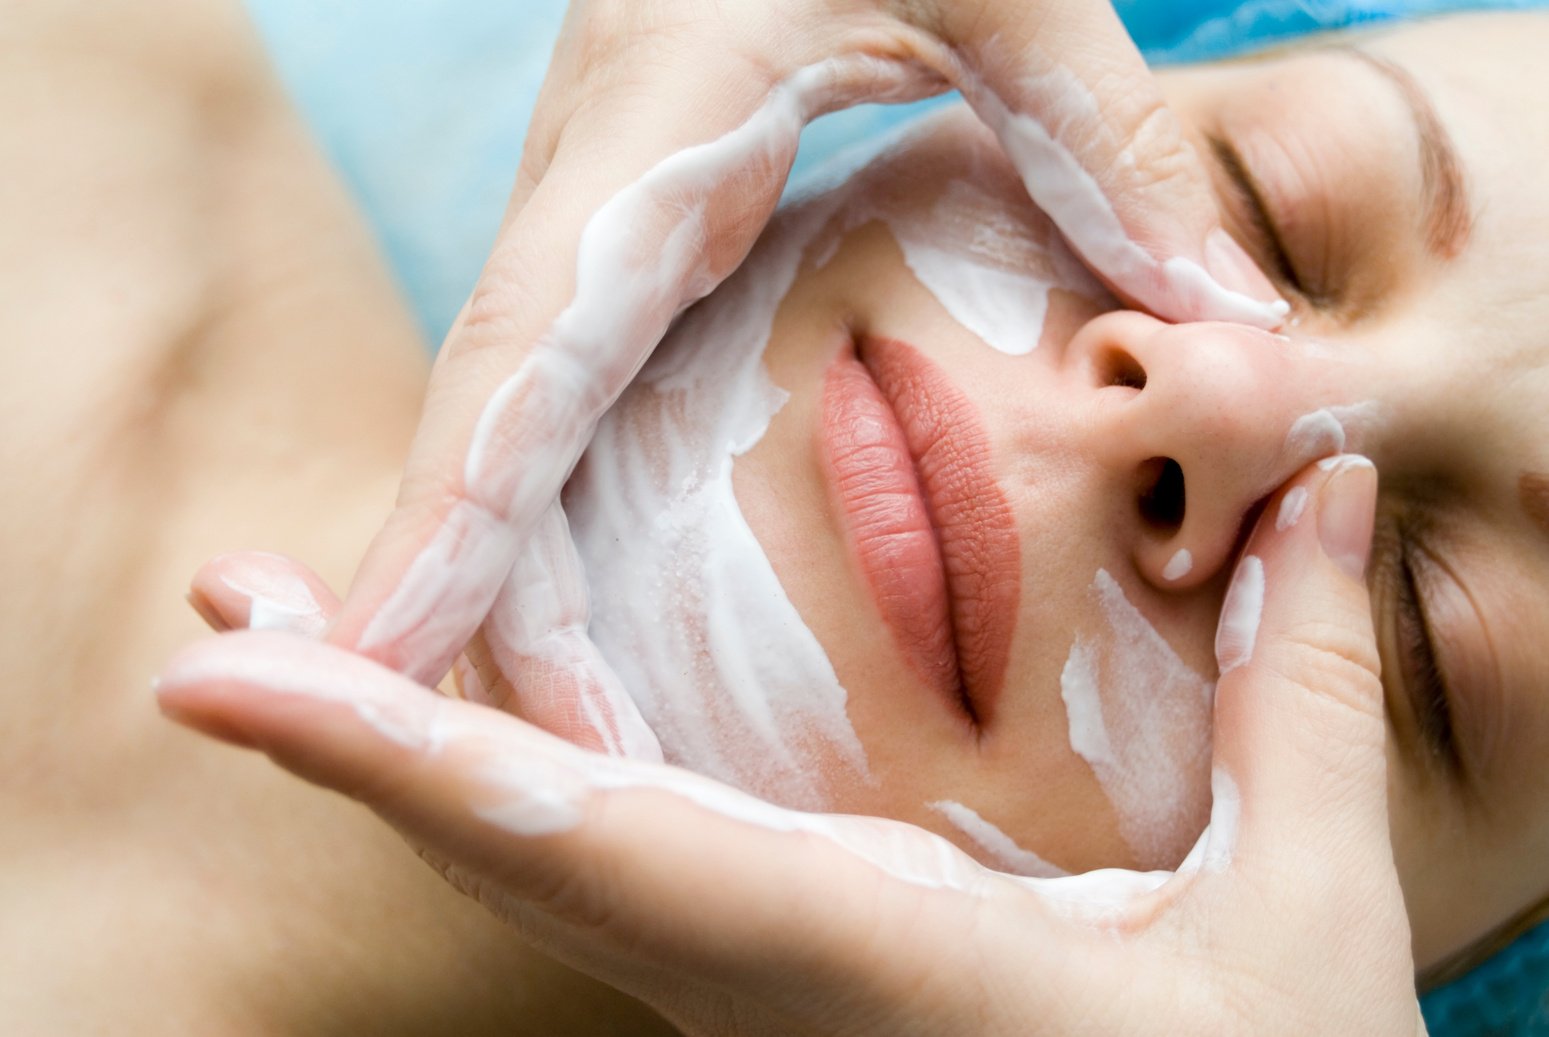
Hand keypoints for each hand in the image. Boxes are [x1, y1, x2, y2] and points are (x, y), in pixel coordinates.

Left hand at [159, 457, 1424, 1034]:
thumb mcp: (1304, 925)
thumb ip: (1295, 705)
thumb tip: (1312, 491)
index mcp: (858, 968)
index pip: (582, 839)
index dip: (391, 754)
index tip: (218, 677)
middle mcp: (762, 989)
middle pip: (505, 858)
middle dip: (349, 733)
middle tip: (231, 604)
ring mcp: (754, 1003)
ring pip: (539, 873)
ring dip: (416, 752)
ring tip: (322, 625)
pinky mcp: (779, 995)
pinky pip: (607, 880)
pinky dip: (519, 785)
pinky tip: (505, 713)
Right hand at [326, 0, 1289, 692]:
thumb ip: (1102, 135)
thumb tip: (1227, 328)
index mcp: (654, 133)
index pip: (525, 353)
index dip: (444, 519)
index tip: (367, 658)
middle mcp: (594, 196)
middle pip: (489, 423)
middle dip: (442, 591)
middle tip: (410, 749)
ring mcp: (599, 220)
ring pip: (513, 424)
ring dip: (489, 572)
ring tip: (519, 731)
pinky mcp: (632, 236)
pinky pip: (567, 399)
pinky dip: (548, 513)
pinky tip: (576, 611)